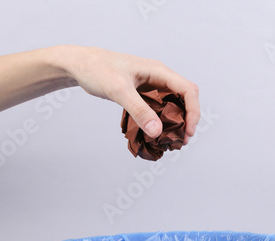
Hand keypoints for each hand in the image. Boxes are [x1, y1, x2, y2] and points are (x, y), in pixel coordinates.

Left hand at [60, 46, 199, 142]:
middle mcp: (158, 77)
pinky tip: (155, 134)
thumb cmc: (98, 70)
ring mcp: (151, 85)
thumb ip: (139, 111)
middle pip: (184, 99)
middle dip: (187, 120)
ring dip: (175, 122)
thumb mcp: (118, 91)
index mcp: (158, 71)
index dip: (193, 112)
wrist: (80, 65)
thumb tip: (157, 132)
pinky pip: (158, 108)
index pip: (188, 90)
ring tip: (171, 141)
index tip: (188, 131)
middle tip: (181, 141)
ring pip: (172, 104)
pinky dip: (160, 121)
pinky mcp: (142, 94)